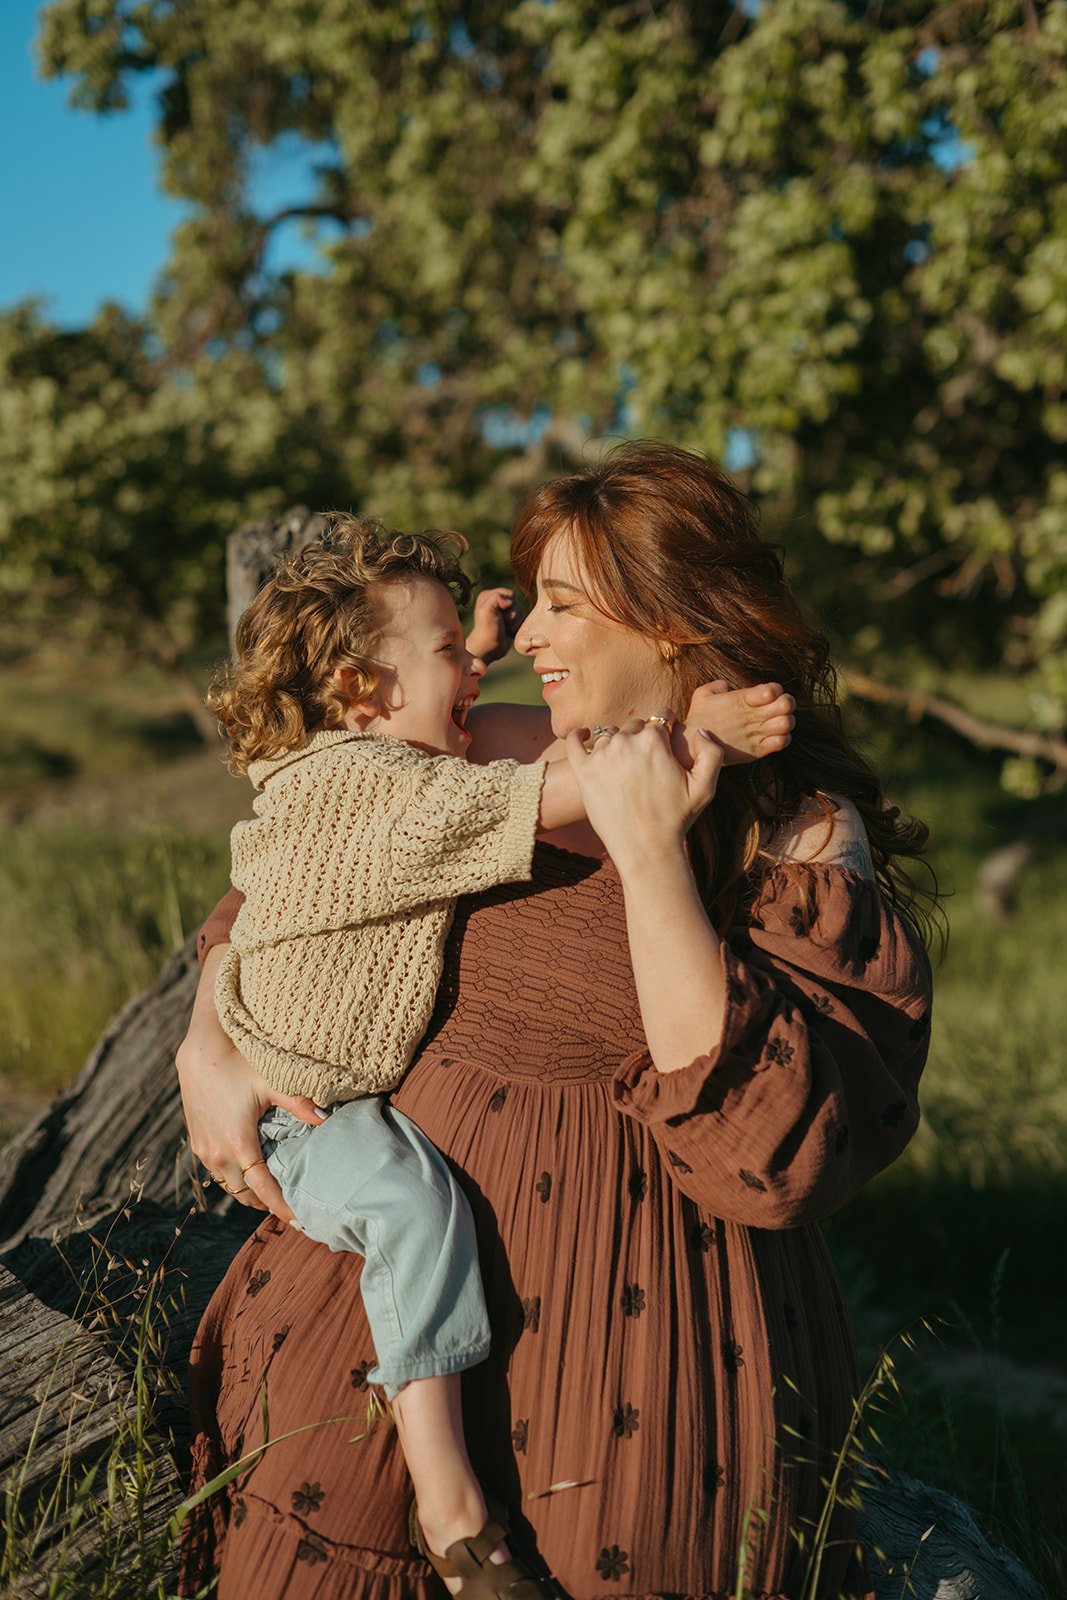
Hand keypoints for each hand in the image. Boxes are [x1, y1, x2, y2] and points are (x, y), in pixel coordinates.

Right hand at [175, 946, 323, 1219]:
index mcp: (239, 1144)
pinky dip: (233, 1177)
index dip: (281, 1207)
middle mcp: (218, 1154)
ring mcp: (204, 1150)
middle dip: (266, 1203)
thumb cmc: (238, 1064)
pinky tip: (248, 1170)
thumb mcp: (271, 1082)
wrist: (199, 1052)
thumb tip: (327, 1120)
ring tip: (271, 1191)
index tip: (300, 1220)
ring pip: (228, 1185)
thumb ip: (300, 1104)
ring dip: (248, 1191)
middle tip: (291, 1205)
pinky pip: (216, 1172)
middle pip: (244, 1195)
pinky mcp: (196, 1142)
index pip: (262, 1189)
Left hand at [466, 586, 523, 664]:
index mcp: (489, 595)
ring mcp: (506, 612)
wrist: (489, 648)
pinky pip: (523, 621)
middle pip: (517, 604)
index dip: (507, 604)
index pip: (509, 594)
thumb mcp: (486, 609)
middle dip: (512, 615)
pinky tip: (508, 632)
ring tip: (505, 628)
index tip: (498, 613)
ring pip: (521, 612)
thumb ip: (496, 597)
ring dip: (514, 623)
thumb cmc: (486, 629)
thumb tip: (511, 601)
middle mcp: (498, 602)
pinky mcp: (512, 622)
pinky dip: (517, 628)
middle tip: (502, 623)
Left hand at [564, 711, 723, 873]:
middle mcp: (626, 742)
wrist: (646, 849)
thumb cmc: (676, 819)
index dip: (666, 730)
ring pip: (609, 735)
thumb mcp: (706, 788)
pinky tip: (584, 736)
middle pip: (634, 726)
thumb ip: (712, 753)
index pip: (660, 718)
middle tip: (646, 762)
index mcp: (655, 740)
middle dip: (641, 738)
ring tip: (623, 764)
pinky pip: (574, 741)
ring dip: (616, 743)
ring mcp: (601, 756)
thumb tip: (699, 729)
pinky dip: (578, 735)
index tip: (666, 743)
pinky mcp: (583, 770)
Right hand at [682, 680, 795, 764]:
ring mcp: (755, 735)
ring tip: (777, 721)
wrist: (691, 746)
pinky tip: (773, 735)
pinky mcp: (756, 751)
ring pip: (787, 723)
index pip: (773, 689)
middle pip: (786, 704)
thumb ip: (720, 685)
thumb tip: (730, 687)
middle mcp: (752, 716)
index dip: (775, 690)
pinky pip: (782, 743)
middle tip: (779, 706)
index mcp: (742, 699)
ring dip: (786, 720)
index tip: (768, 694)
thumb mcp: (703, 693)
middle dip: (786, 702)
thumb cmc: (698, 717)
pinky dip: (783, 737)